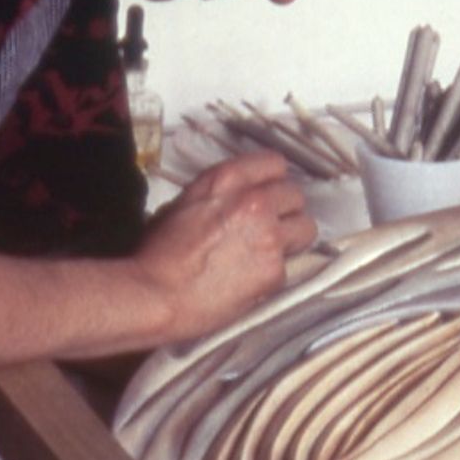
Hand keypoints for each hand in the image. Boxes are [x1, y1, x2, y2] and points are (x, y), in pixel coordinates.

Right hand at [135, 151, 317, 341]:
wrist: (153, 295)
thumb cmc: (156, 254)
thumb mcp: (181, 205)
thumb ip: (217, 197)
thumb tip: (233, 203)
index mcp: (226, 180)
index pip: (275, 164)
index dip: (273, 181)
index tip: (268, 194)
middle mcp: (254, 201)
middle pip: (295, 195)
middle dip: (285, 211)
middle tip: (268, 228)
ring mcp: (269, 236)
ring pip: (306, 228)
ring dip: (292, 239)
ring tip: (268, 253)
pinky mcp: (274, 270)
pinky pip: (290, 266)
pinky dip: (274, 273)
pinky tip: (251, 280)